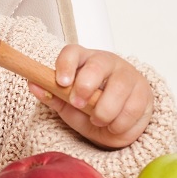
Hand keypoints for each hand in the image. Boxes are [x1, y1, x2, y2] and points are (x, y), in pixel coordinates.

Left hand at [27, 46, 152, 149]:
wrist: (118, 123)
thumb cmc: (90, 108)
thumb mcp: (68, 105)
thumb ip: (52, 96)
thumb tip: (32, 84)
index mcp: (84, 60)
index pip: (73, 52)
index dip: (66, 64)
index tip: (61, 82)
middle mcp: (107, 62)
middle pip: (98, 65)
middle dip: (86, 86)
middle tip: (78, 104)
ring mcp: (128, 75)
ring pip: (118, 88)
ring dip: (104, 111)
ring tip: (98, 120)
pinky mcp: (144, 92)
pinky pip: (133, 108)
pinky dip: (120, 123)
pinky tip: (114, 125)